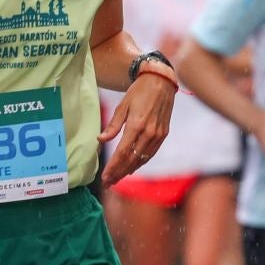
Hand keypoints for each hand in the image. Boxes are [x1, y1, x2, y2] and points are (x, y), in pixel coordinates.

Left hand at [99, 69, 175, 185]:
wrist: (160, 82)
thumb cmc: (138, 92)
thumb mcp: (122, 106)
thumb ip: (113, 125)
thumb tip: (101, 139)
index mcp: (136, 125)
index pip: (122, 152)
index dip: (113, 167)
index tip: (105, 177)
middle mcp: (148, 133)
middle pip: (132, 160)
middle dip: (119, 173)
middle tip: (108, 183)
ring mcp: (157, 135)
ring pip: (142, 159)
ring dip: (129, 170)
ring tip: (117, 178)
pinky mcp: (163, 134)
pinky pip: (151, 153)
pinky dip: (141, 163)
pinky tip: (132, 168)